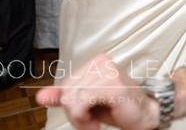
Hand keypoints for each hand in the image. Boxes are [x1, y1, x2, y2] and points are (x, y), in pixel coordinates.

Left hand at [36, 53, 158, 129]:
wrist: (145, 115)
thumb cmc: (119, 107)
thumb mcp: (87, 102)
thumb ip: (65, 97)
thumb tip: (41, 96)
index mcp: (96, 62)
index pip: (66, 85)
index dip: (71, 105)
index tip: (85, 114)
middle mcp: (101, 62)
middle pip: (67, 91)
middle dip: (74, 113)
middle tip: (90, 121)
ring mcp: (108, 71)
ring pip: (72, 98)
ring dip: (79, 118)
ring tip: (94, 122)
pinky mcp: (112, 84)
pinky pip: (81, 102)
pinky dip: (84, 118)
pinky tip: (97, 123)